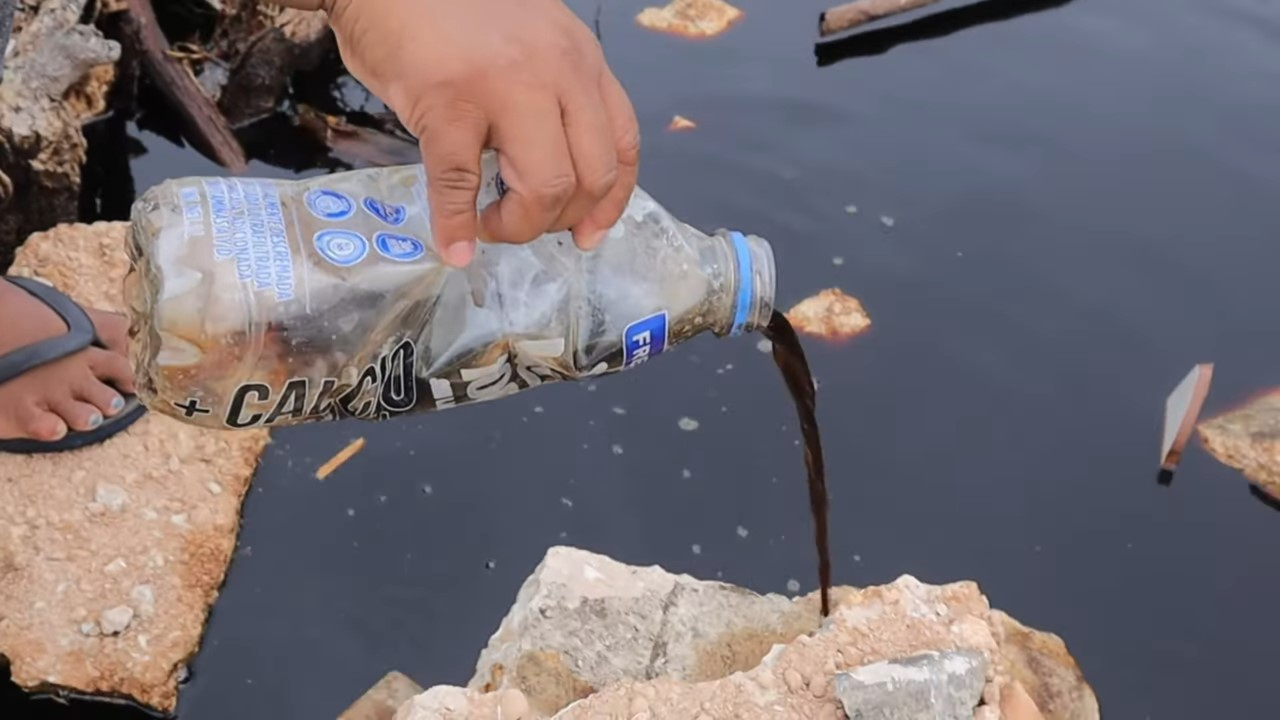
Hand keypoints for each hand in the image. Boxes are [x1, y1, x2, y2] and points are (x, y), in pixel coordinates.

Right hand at [323, 0, 640, 266]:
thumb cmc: (450, 10)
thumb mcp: (531, 39)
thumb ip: (552, 91)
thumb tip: (556, 171)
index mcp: (580, 59)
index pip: (623, 143)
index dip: (610, 202)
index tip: (590, 234)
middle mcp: (557, 72)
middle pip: (591, 176)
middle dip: (561, 220)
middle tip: (522, 223)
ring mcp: (503, 87)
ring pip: (546, 187)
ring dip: (519, 225)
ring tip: (490, 224)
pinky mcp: (447, 103)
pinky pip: (461, 183)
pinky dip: (457, 226)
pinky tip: (454, 246)